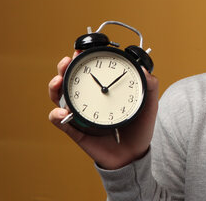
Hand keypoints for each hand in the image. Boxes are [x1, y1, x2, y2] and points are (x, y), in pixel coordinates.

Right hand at [48, 53, 158, 169]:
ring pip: (59, 97)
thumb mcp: (149, 104)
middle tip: (67, 61)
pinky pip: (61, 123)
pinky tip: (61, 112)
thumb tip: (144, 69)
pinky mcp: (77, 131)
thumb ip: (150, 85)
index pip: (89, 70)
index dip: (83, 59)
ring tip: (58, 81)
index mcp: (104, 90)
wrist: (135, 155)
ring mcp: (81, 115)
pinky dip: (57, 116)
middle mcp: (89, 100)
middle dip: (64, 68)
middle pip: (69, 80)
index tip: (81, 49)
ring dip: (54, 87)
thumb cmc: (140, 127)